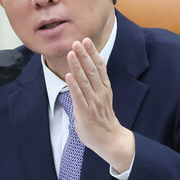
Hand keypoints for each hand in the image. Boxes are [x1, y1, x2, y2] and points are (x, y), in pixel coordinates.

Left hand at [65, 38, 134, 172]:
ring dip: (77, 66)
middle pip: (92, 70)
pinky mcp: (85, 112)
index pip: (99, 67)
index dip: (92, 53)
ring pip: (85, 81)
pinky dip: (74, 85)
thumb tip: (101, 58)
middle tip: (77, 42)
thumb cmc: (104, 116)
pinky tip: (69, 75)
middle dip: (84, 56)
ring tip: (71, 53)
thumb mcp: (105, 93)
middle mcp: (99, 92)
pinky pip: (79, 96)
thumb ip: (102, 76)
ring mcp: (93, 102)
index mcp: (104, 87)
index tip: (87, 40)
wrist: (110, 138)